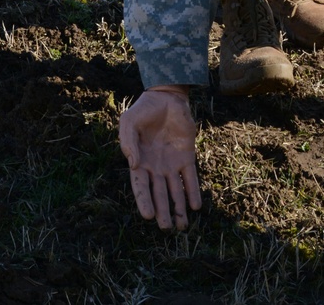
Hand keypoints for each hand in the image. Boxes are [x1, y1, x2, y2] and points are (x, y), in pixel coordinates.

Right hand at [119, 87, 200, 229]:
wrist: (166, 96)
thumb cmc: (143, 110)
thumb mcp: (128, 122)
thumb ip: (128, 142)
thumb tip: (134, 165)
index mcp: (140, 161)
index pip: (141, 187)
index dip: (144, 201)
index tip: (148, 216)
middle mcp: (156, 167)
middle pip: (160, 194)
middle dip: (163, 212)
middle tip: (166, 228)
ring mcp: (172, 163)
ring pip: (176, 191)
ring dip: (179, 208)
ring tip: (182, 226)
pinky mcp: (187, 156)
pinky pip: (191, 177)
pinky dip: (193, 192)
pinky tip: (195, 206)